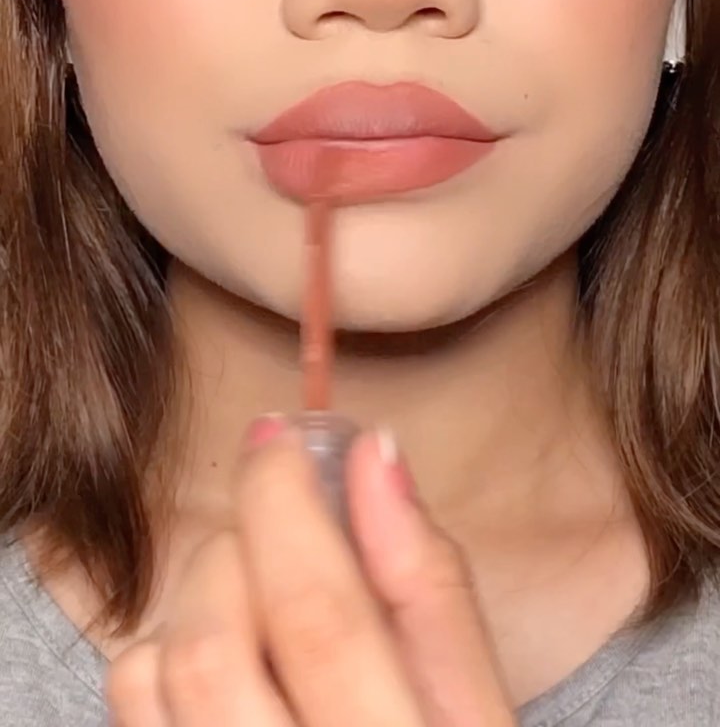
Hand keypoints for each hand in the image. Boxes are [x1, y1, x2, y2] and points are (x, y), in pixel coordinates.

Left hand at [105, 422, 515, 725]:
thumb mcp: (481, 715)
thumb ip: (432, 587)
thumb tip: (375, 454)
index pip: (319, 617)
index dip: (286, 504)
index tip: (281, 440)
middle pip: (214, 644)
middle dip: (239, 548)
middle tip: (285, 528)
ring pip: (152, 677)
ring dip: (198, 601)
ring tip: (257, 599)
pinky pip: (133, 716)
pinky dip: (163, 659)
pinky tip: (224, 666)